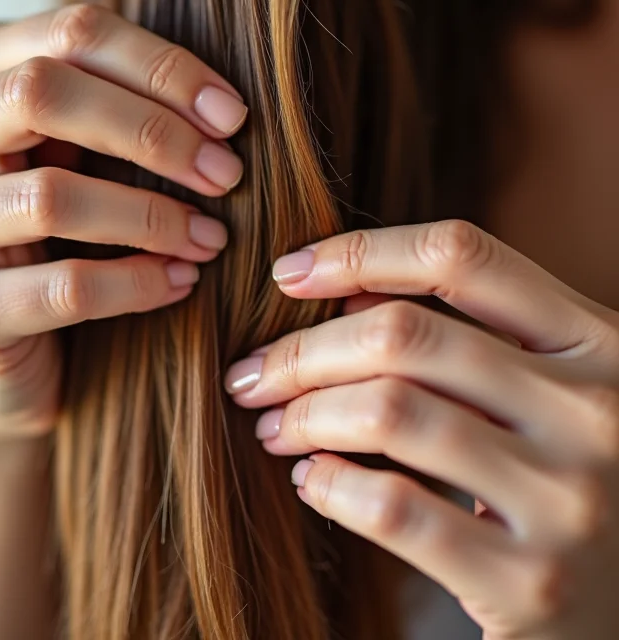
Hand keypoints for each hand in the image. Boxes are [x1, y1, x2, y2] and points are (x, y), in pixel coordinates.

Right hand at [0, 4, 246, 449]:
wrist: (17, 338)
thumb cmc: (64, 228)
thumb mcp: (83, 153)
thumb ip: (119, 109)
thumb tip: (220, 110)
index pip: (70, 34)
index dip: (162, 68)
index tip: (230, 116)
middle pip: (41, 93)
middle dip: (154, 132)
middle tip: (225, 173)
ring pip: (52, 197)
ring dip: (153, 217)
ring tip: (210, 237)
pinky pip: (64, 287)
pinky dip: (138, 283)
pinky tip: (180, 281)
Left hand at [225, 220, 618, 639]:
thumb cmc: (565, 471)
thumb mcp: (545, 386)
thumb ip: (465, 337)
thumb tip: (341, 296)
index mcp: (596, 339)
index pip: (459, 258)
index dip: (359, 253)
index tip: (288, 274)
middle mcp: (595, 408)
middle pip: (404, 336)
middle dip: (302, 351)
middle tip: (252, 373)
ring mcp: (570, 498)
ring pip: (390, 413)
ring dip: (305, 414)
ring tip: (273, 425)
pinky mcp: (535, 584)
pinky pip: (395, 510)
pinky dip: (332, 485)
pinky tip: (311, 479)